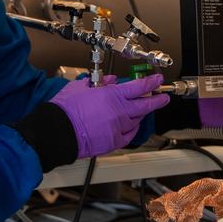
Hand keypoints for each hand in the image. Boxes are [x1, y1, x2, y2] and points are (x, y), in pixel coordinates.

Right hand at [51, 74, 169, 157]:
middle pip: (146, 105)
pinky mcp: (114, 142)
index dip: (152, 82)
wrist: (58, 131)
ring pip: (137, 120)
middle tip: (163, 97)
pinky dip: (132, 129)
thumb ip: (99, 83)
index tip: (157, 80)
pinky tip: (131, 126)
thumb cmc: (66, 109)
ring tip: (141, 111)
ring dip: (141, 114)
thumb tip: (110, 80)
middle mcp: (120, 112)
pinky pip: (129, 135)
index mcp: (112, 95)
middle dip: (158, 100)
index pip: (139, 87)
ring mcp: (119, 128)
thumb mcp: (81, 86)